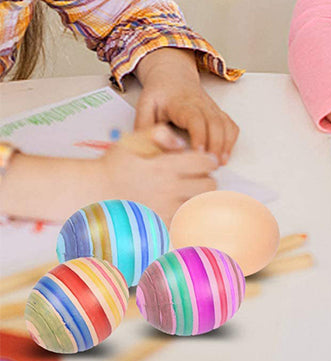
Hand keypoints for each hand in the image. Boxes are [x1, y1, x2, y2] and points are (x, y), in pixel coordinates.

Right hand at [100, 126, 217, 223]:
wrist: (91, 193)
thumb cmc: (114, 165)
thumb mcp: (134, 139)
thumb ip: (161, 133)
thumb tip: (181, 143)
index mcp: (166, 167)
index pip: (206, 163)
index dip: (207, 159)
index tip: (201, 160)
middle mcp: (169, 190)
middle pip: (209, 185)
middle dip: (206, 178)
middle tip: (195, 176)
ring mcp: (164, 211)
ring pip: (199, 205)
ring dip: (197, 197)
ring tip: (186, 192)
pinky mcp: (158, 227)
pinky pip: (184, 221)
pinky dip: (185, 214)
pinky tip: (175, 207)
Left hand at [134, 48, 238, 163]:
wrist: (172, 75)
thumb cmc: (159, 93)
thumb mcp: (144, 106)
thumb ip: (144, 127)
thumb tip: (149, 147)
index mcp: (182, 104)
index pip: (195, 119)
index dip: (199, 136)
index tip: (199, 153)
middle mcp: (201, 105)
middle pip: (215, 123)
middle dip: (216, 145)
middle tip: (211, 165)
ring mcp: (212, 108)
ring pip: (225, 124)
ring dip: (226, 144)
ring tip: (220, 163)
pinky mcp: (217, 112)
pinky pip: (230, 125)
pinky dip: (231, 140)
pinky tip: (225, 154)